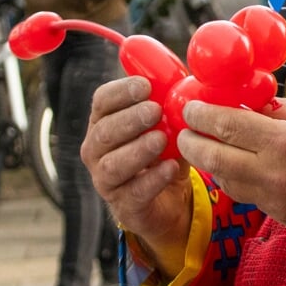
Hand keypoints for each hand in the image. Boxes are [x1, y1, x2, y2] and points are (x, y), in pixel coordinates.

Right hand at [81, 76, 193, 271]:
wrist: (171, 200)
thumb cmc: (164, 152)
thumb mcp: (169, 124)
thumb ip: (171, 103)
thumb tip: (188, 79)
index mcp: (105, 122)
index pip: (101, 101)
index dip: (120, 92)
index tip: (145, 86)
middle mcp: (97, 151)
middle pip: (103, 132)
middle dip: (129, 120)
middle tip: (155, 111)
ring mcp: (106, 181)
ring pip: (112, 165)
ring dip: (137, 150)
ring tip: (161, 139)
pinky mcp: (123, 206)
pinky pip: (133, 193)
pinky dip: (152, 179)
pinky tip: (170, 167)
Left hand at [179, 97, 285, 238]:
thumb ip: (280, 110)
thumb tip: (247, 104)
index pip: (227, 126)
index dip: (201, 115)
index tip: (189, 108)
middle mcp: (276, 175)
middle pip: (215, 160)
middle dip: (192, 144)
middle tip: (184, 132)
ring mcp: (278, 202)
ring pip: (228, 183)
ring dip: (213, 164)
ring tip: (209, 148)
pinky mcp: (284, 219)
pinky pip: (252, 197)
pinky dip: (241, 180)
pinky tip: (244, 167)